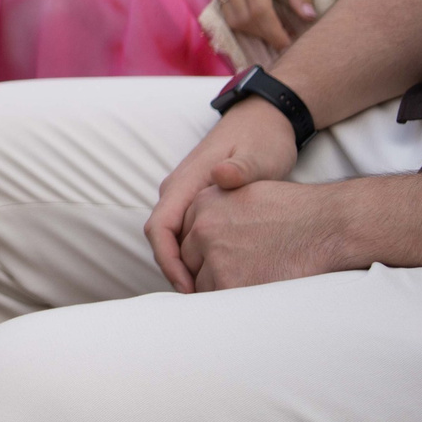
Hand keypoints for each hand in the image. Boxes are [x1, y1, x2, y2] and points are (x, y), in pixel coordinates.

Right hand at [145, 99, 300, 290]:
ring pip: (173, 238)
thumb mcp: (259, 155)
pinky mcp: (198, 201)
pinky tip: (216, 270)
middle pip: (162, 238)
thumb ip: (241, 168)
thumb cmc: (262, 139)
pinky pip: (185, 233)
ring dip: (184, 265)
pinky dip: (194, 255)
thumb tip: (220, 177)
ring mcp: (186, 195)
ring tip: (210, 292)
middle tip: (201, 301)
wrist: (263, 120)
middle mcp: (178, 189)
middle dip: (175, 271)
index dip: (167, 261)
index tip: (188, 288)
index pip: (159, 227)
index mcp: (185, 181)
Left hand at [178, 176, 349, 291]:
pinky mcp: (231, 282)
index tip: (219, 261)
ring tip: (250, 287)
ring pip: (201, 285)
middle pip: (189, 262)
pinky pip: (218, 303)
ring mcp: (215, 255)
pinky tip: (251, 301)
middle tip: (235, 278)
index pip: (186, 237)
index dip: (202, 253)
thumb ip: (218, 211)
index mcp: (204, 202)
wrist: (328, 227)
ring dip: (219, 290)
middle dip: (206, 272)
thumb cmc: (297, 213)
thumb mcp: (247, 194)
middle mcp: (203, 227)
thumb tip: (201, 237)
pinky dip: (231, 306)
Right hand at [210, 0, 316, 50]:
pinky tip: (260, 17)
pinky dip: (242, 18)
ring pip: (231, 16)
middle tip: (287, 38)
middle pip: (243, 19)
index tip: (291, 44)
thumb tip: (308, 16)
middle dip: (265, 34)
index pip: (260, 11)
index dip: (275, 33)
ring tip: (275, 29)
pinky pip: (224, 6)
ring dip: (252, 29)